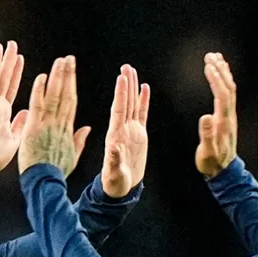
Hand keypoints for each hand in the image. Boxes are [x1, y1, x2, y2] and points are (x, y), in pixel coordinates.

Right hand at [0, 41, 27, 170]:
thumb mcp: (15, 138)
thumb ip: (20, 124)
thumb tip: (27, 112)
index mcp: (3, 112)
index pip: (11, 88)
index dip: (16, 73)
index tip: (21, 59)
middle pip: (3, 78)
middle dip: (7, 62)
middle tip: (11, 44)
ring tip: (1, 46)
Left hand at [17, 56, 90, 175]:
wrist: (45, 182)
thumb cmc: (56, 172)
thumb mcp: (72, 157)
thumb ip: (79, 140)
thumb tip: (87, 128)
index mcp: (67, 130)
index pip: (71, 102)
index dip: (72, 85)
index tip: (72, 71)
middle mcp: (59, 124)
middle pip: (65, 94)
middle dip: (67, 75)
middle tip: (69, 58)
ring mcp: (47, 125)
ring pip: (54, 96)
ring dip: (57, 77)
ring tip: (60, 61)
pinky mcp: (34, 128)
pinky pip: (37, 106)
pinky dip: (40, 91)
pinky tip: (42, 77)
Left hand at [101, 65, 149, 197]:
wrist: (121, 188)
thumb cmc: (114, 182)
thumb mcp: (113, 172)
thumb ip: (114, 160)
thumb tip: (114, 148)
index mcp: (115, 136)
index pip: (118, 110)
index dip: (120, 94)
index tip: (121, 78)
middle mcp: (122, 130)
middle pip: (125, 103)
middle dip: (126, 85)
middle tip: (126, 67)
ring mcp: (131, 131)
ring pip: (133, 105)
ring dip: (132, 88)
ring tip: (132, 71)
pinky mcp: (139, 135)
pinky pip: (142, 114)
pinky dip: (143, 101)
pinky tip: (144, 88)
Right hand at [195, 53, 237, 178]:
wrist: (223, 171)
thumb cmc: (212, 162)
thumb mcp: (207, 151)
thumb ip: (207, 134)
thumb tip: (206, 116)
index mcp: (223, 122)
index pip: (221, 95)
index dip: (216, 80)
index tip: (208, 66)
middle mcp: (229, 116)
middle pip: (228, 88)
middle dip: (220, 70)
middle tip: (210, 56)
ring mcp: (229, 116)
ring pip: (230, 89)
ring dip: (223, 72)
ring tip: (215, 58)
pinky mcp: (227, 118)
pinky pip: (227, 95)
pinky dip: (224, 81)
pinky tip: (219, 75)